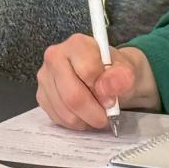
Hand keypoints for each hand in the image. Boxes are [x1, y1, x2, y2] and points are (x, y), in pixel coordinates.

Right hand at [37, 34, 160, 128]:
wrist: (108, 76)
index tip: (112, 100)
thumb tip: (108, 89)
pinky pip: (57, 118)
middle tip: (107, 117)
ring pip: (65, 111)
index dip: (103, 92)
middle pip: (72, 95)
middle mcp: (55, 56)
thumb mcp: (127, 71)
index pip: (87, 72)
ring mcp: (45, 77)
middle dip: (93, 113)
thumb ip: (121, 77)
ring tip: (97, 115)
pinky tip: (84, 115)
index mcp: (78, 44)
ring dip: (85, 120)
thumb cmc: (116, 72)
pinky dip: (75, 123)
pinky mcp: (41, 95)